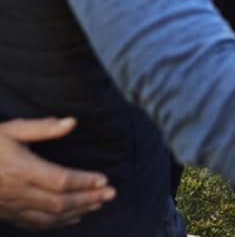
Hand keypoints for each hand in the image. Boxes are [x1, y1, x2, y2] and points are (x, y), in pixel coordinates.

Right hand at [0, 117, 115, 230]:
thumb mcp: (11, 130)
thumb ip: (43, 127)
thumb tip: (71, 122)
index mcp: (21, 170)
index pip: (61, 180)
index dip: (84, 182)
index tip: (104, 179)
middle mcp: (18, 192)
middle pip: (61, 202)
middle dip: (89, 199)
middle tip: (112, 194)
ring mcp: (12, 206)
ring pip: (51, 217)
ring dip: (79, 211)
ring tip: (99, 204)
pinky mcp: (7, 214)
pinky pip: (36, 224)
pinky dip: (59, 223)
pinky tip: (74, 217)